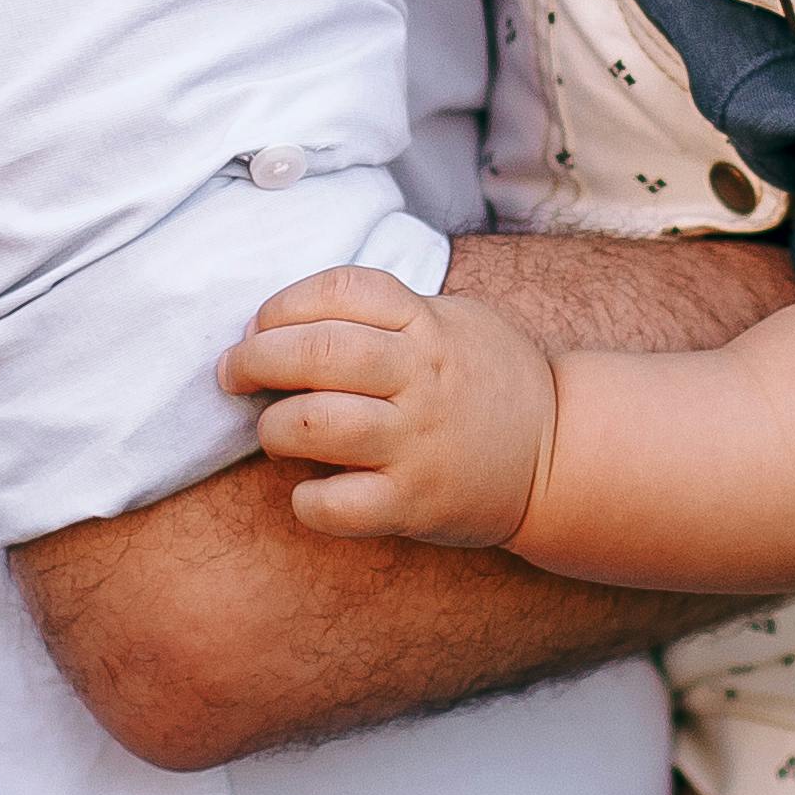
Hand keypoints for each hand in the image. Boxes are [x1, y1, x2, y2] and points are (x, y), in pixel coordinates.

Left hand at [219, 266, 562, 545]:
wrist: (559, 455)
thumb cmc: (488, 382)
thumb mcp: (453, 321)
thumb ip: (385, 314)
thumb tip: (283, 320)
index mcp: (429, 326)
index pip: (344, 290)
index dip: (285, 303)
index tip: (261, 325)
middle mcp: (422, 378)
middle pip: (318, 352)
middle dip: (255, 358)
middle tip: (234, 372)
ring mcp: (417, 443)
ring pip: (315, 424)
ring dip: (274, 427)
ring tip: (275, 432)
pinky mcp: (413, 504)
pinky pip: (336, 505)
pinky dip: (305, 500)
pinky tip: (309, 491)